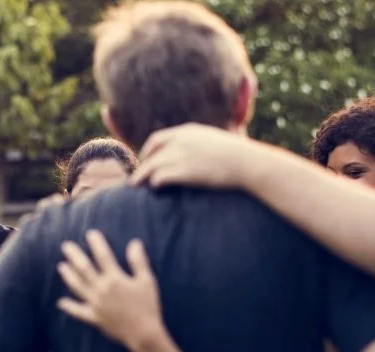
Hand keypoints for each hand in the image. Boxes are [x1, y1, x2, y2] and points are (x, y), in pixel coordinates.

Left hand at [56, 231, 163, 351]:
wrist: (143, 333)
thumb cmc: (148, 306)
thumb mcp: (147, 281)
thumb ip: (138, 261)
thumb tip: (134, 242)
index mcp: (115, 279)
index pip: (102, 256)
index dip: (96, 243)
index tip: (90, 233)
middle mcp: (101, 289)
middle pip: (84, 268)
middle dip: (74, 255)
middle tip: (66, 246)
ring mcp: (95, 304)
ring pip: (77, 286)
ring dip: (68, 275)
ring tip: (61, 266)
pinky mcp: (94, 318)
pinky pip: (78, 312)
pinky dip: (69, 307)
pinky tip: (61, 302)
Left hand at [130, 123, 254, 189]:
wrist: (247, 162)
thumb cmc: (237, 155)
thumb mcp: (213, 140)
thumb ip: (197, 144)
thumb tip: (193, 154)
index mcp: (187, 131)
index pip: (156, 139)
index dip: (146, 152)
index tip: (143, 161)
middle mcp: (180, 141)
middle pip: (151, 155)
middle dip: (141, 167)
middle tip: (134, 179)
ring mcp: (181, 155)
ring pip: (151, 167)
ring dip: (142, 177)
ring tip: (136, 186)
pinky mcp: (183, 171)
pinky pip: (159, 178)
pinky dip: (154, 183)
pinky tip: (155, 188)